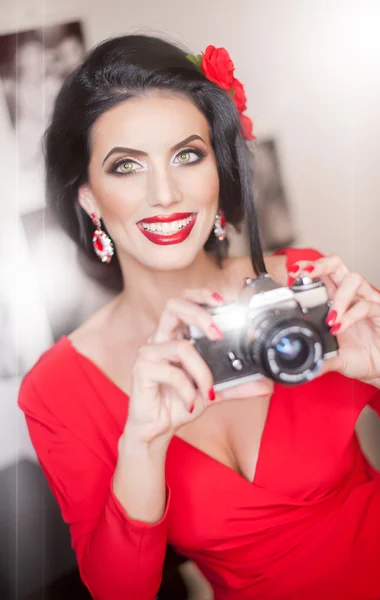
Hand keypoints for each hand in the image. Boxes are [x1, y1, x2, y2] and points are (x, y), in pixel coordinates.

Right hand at [126, 288, 272, 444]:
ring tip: (208, 389)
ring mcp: (149, 352)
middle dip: (199, 314)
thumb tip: (266, 385)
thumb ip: (236, 385)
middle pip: (173, 305)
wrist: (157, 429)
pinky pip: (171, 372)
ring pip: (180, 346)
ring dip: (201, 371)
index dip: (201, 294)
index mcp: (175, 336)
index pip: (184, 301)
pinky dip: (187, 389)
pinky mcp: (141, 369)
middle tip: (218, 334)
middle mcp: (160, 339)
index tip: (223, 300)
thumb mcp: (213, 392)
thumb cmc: (178, 402)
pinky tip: (191, 402)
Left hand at [289, 255, 379, 386]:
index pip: (322, 274)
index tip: (293, 273)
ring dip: (339, 297)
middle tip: (306, 274)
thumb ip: (315, 356)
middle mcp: (351, 295)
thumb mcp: (332, 356)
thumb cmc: (358, 355)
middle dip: (320, 265)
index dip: (308, 268)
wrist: (378, 367)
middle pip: (337, 265)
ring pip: (354, 280)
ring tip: (329, 318)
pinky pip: (366, 306)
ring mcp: (367, 301)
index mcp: (335, 299)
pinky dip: (350, 316)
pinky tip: (339, 328)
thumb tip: (296, 362)